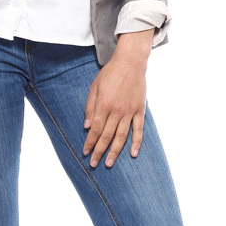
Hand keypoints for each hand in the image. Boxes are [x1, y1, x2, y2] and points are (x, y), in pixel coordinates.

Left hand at [82, 29, 154, 168]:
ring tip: (109, 163)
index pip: (96, 129)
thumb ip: (90, 107)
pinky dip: (137, 142)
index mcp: (104, 105)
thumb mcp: (94, 87)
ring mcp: (130, 111)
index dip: (90, 142)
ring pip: (122, 136)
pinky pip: (139, 130)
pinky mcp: (140, 110)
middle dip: (99, 151)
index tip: (85, 152)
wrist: (131, 62)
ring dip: (115, 151)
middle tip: (94, 163)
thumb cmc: (110, 73)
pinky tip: (133, 154)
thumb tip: (87, 126)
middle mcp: (117, 110)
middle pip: (107, 136)